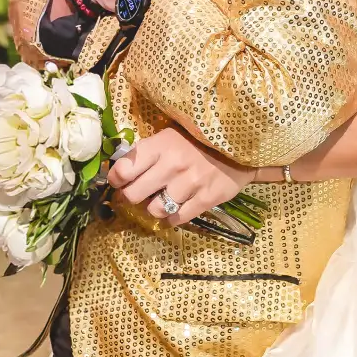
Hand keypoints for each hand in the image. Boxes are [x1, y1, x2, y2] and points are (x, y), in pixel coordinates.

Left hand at [107, 124, 252, 225]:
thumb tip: (119, 172)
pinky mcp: (207, 198)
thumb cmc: (197, 141)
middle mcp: (173, 164)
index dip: (116, 179)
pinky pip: (177, 219)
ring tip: (162, 200)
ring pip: (155, 210)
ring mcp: (191, 183)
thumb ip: (146, 153)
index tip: (121, 181)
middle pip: (133, 195)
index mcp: (160, 146)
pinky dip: (173, 217)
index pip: (122, 170)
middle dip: (132, 196)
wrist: (240, 145)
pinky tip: (177, 207)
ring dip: (155, 208)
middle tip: (138, 194)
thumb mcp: (169, 137)